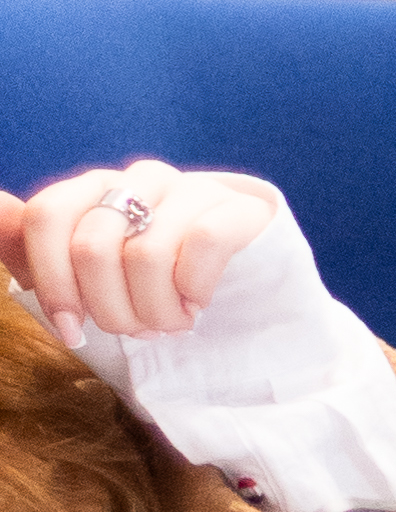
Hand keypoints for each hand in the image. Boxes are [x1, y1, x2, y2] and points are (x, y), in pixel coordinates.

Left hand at [1, 160, 282, 344]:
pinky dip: (194, 291)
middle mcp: (140, 178)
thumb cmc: (153, 290)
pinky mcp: (241, 208)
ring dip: (156, 312)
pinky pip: (201, 247)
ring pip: (146, 255)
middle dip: (110, 310)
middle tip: (136, 333)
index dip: (54, 283)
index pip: (47, 218)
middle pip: (92, 245)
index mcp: (95, 190)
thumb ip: (32, 245)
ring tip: (171, 324)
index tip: (73, 330)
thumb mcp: (84, 277)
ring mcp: (193, 188)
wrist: (246, 298)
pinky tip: (199, 304)